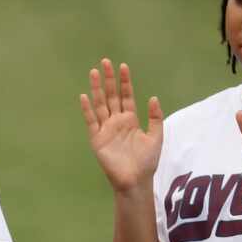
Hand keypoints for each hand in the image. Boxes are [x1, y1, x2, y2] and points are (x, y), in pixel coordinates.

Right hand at [80, 59, 163, 193]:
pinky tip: (84, 97)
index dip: (124, 81)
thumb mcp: (156, 136)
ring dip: (96, 89)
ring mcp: (105, 129)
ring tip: (93, 73)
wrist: (136, 179)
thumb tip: (152, 97)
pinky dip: (87, 109)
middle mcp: (116, 121)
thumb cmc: (146, 161)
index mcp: (130, 119)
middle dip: (109, 79)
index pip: (126, 96)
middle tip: (105, 62)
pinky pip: (91, 121)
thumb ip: (155, 117)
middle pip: (111, 96)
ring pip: (100, 105)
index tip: (122, 66)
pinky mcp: (97, 139)